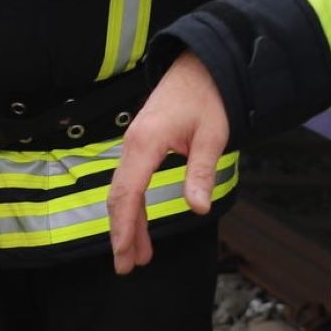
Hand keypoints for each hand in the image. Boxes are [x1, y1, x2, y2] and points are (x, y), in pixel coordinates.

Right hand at [106, 51, 228, 274]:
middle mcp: (132, 143)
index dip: (125, 229)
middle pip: (118, 196)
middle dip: (121, 233)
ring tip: (138, 255)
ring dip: (128, 222)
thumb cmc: (208, 96)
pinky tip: (141, 223)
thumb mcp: (212, 136)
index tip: (125, 256)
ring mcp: (133, 141)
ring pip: (122, 190)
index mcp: (146, 142)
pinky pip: (130, 178)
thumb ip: (201, 173)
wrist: (201, 63)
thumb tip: (197, 209)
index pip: (128, 194)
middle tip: (126, 266)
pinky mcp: (140, 141)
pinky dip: (133, 204)